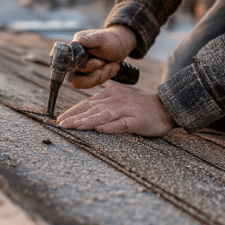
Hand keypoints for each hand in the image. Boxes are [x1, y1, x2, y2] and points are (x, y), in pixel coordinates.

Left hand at [57, 82, 175, 136]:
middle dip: (75, 117)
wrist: (164, 108)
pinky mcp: (137, 120)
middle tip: (61, 125)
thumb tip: (81, 113)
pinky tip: (100, 130)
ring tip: (75, 126)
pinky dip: (110, 127)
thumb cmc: (138, 108)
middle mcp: (116, 100)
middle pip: (92, 109)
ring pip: (104, 115)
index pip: (87, 103)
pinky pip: (122, 124)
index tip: (59, 120)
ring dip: (88, 121)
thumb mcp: (118, 101)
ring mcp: (127, 110)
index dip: (72, 111)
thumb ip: (102, 105)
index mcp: (110, 94)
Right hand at [69, 26, 136, 88]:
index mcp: (75, 48)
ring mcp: (82, 69)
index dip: (84, 68)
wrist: (119, 45)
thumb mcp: (102, 38)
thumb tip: (80, 40)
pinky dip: (107, 76)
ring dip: (103, 75)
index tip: (99, 63)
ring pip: (87, 83)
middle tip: (106, 65)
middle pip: (75, 80)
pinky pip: (95, 83)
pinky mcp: (89, 75)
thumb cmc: (110, 39)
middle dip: (94, 76)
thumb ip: (91, 40)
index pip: (70, 65)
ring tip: (113, 64)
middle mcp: (76, 60)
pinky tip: (113, 66)